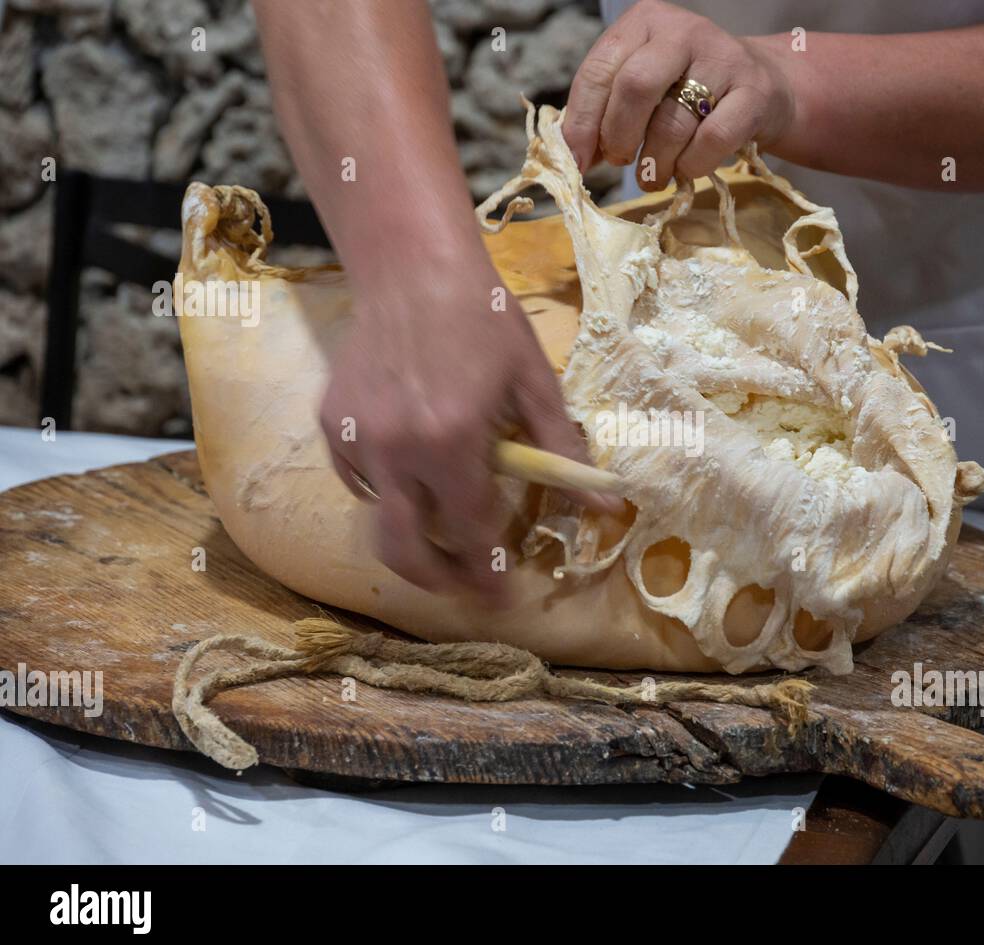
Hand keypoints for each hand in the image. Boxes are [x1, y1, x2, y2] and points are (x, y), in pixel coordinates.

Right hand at [320, 252, 615, 597]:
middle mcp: (395, 449)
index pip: (468, 532)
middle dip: (436, 580)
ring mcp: (355, 438)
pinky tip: (414, 468)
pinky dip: (387, 489)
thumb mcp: (535, 382)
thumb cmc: (484, 317)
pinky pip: (359, 478)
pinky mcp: (331, 423)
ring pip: (379, 515)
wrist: (413, 266)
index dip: (485, 570)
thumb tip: (608, 502)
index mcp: (450, 442)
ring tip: (443, 522)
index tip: (497, 596)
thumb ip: (564, 451)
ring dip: (412, 532)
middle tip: (462, 585)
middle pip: (403, 549)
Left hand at [562, 0, 794, 190]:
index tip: (576, 160)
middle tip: (620, 161)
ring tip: (654, 174)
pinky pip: (712, 140)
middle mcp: (683, 31)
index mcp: (645, 22)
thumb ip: (605, 112)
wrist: (761, 88)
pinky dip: (692, 165)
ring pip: (672, 122)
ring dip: (655, 162)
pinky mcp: (753, 93)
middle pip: (634, 87)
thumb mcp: (644, 87)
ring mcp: (722, 58)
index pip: (599, 70)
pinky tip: (687, 168)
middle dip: (619, 136)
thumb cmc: (688, 91)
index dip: (582, 121)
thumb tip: (572, 157)